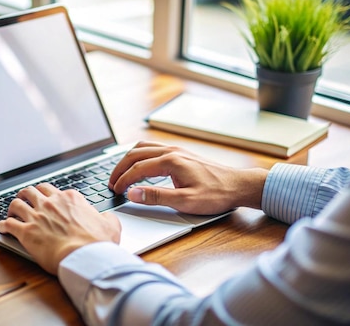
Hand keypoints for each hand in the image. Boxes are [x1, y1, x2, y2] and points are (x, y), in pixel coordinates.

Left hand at [0, 183, 120, 274]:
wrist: (84, 257)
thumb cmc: (98, 243)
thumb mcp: (111, 226)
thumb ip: (107, 218)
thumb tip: (107, 217)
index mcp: (70, 199)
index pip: (55, 190)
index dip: (50, 196)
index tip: (49, 202)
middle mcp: (51, 203)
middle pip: (33, 191)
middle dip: (27, 194)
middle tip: (25, 199)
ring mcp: (37, 216)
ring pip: (17, 202)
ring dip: (12, 206)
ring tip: (11, 211)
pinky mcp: (26, 232)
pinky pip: (8, 224)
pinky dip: (3, 225)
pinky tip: (2, 227)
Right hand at [109, 141, 267, 214]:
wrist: (238, 185)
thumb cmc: (216, 194)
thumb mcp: (185, 201)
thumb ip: (156, 197)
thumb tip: (132, 193)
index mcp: (170, 161)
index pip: (137, 168)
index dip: (122, 180)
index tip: (115, 191)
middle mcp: (171, 151)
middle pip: (135, 153)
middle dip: (120, 168)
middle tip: (111, 182)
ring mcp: (176, 149)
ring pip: (143, 147)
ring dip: (128, 159)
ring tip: (120, 173)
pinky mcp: (181, 153)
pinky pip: (152, 148)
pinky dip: (139, 155)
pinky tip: (139, 165)